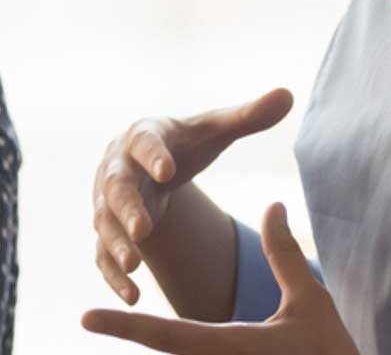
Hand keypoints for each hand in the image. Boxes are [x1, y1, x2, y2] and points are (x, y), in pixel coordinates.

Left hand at [83, 203, 359, 354]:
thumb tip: (272, 204)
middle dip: (131, 337)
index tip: (84, 317)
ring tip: (113, 328)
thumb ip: (284, 255)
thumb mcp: (311, 303)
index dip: (124, 325)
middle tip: (89, 323)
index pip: (165, 335)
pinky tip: (157, 344)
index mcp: (230, 348)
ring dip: (153, 344)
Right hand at [92, 88, 293, 303]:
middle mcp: (117, 167)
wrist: (149, 166)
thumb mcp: (214, 131)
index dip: (154, 155)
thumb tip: (288, 94)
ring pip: (104, 223)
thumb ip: (248, 116)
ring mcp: (107, 202)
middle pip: (116, 186)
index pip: (144, 142)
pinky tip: (133, 297)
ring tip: (135, 267)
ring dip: (117, 244)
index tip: (168, 169)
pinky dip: (113, 275)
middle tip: (143, 229)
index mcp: (142, 135)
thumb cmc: (184, 146)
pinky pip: (102, 254)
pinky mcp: (107, 231)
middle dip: (126, 207)